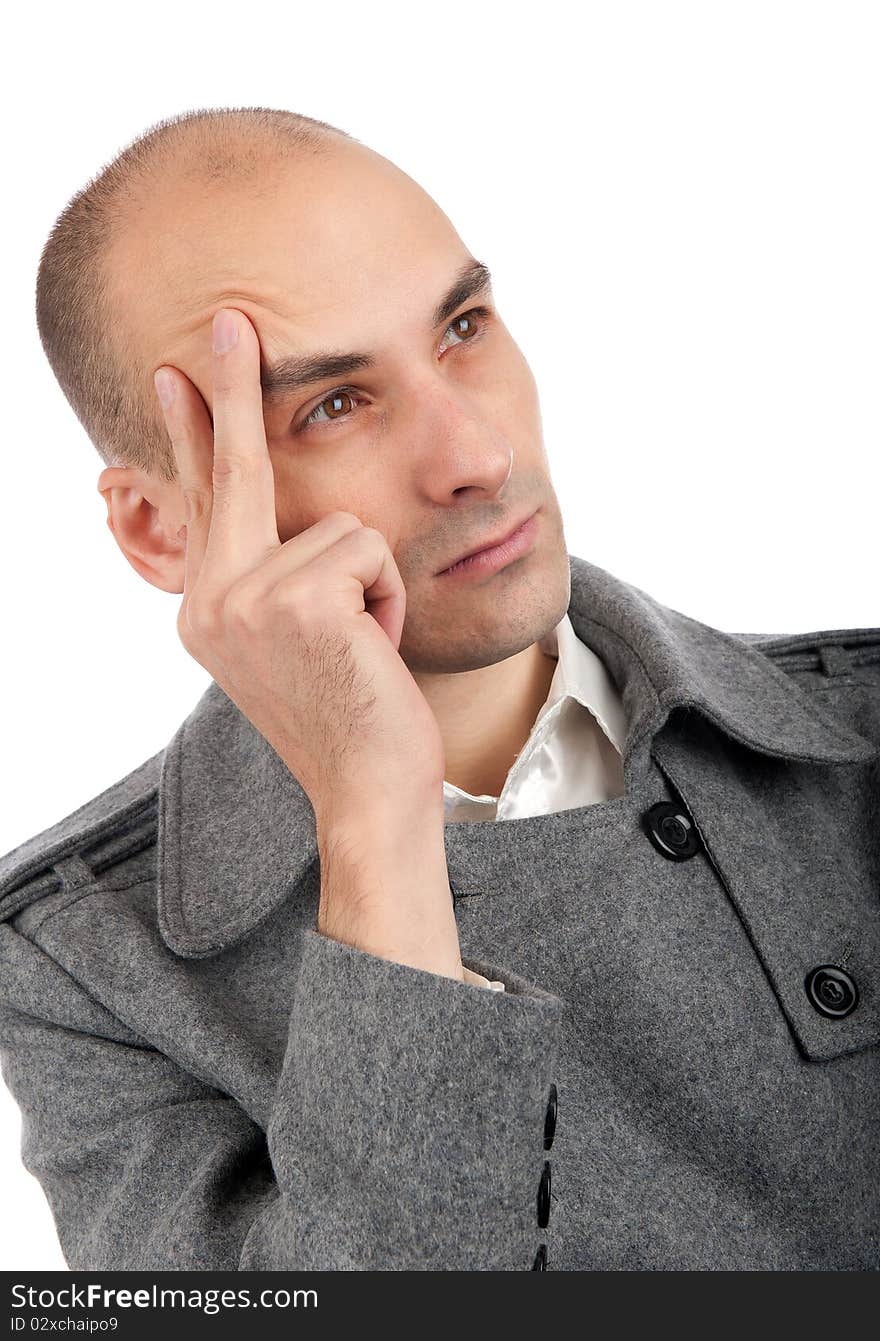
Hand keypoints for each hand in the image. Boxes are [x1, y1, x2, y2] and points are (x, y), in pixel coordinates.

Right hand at [153, 307, 446, 823]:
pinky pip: (368, 549)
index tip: (179, 371)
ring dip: (373, 586)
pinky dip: (389, 598)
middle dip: (232, 387)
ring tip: (362, 647)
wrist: (369, 787)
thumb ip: (278, 579)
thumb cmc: (351, 715)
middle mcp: (209, 600)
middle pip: (233, 470)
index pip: (204, 501)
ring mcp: (244, 598)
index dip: (192, 430)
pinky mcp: (295, 599)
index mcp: (206, 607)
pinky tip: (373, 650)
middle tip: (231, 316)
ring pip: (341, 526)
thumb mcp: (298, 643)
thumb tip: (300, 519)